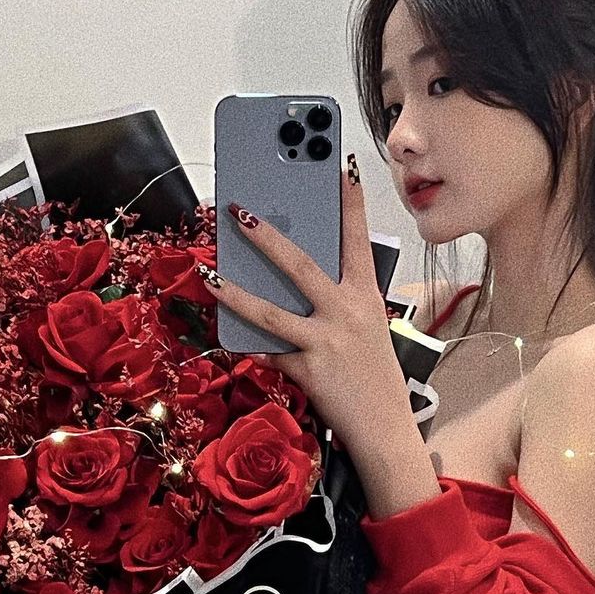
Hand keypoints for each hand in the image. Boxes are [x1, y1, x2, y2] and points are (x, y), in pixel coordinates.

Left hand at [196, 153, 412, 455]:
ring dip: (235, 291)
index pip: (358, 240)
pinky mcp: (307, 370)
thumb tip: (297, 281)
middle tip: (239, 211)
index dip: (350, 201)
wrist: (385, 428)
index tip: (341, 165)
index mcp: (365, 297)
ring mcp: (325, 341)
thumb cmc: (375, 377)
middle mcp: (346, 313)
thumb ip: (339, 302)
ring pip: (270, 311)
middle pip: (301, 265)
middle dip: (267, 235)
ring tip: (210, 274)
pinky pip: (268, 352)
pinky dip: (248, 344)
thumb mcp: (368, 330)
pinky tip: (225, 333)